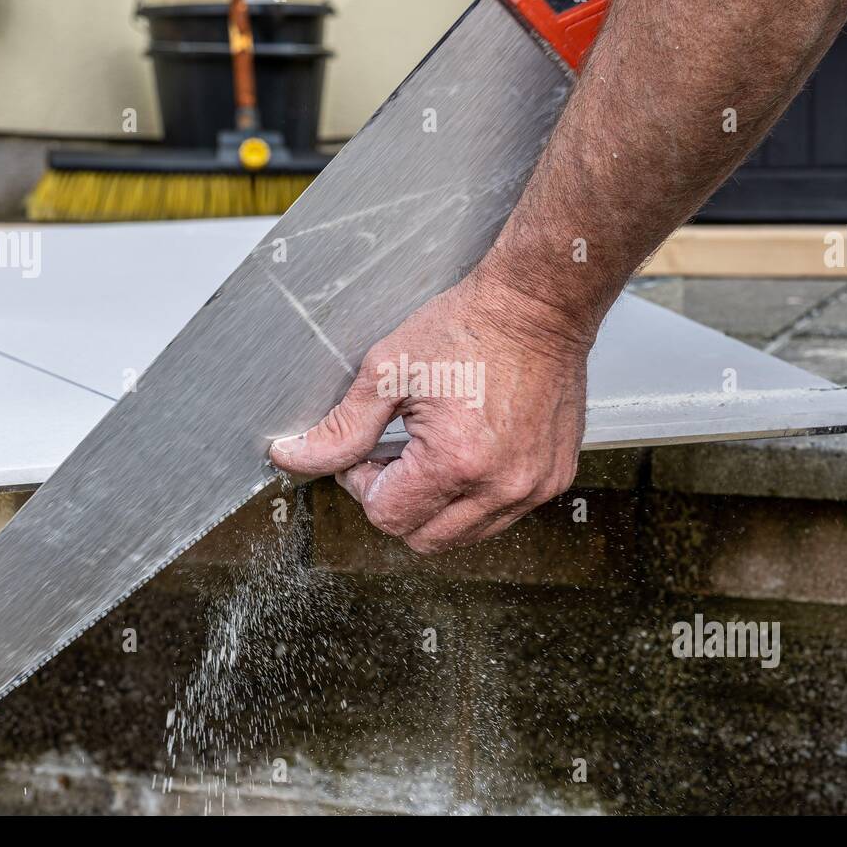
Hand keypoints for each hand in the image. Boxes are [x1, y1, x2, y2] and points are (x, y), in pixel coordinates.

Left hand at [269, 268, 592, 553]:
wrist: (539, 307)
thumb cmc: (469, 328)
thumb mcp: (389, 372)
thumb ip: (341, 428)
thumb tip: (292, 457)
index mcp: (454, 462)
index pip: (386, 516)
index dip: (363, 485)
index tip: (368, 452)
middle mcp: (500, 485)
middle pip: (422, 539)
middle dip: (397, 503)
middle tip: (394, 456)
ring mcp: (532, 487)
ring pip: (462, 536)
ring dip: (436, 507)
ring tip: (432, 453)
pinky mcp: (553, 479)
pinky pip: (501, 516)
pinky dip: (475, 498)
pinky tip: (469, 454)